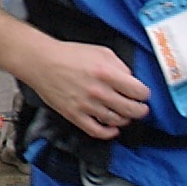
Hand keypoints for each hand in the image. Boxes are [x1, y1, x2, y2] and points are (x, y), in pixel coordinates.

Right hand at [27, 40, 149, 140]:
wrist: (42, 62)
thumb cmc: (69, 55)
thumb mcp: (101, 51)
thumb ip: (120, 65)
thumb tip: (131, 79)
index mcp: (107, 73)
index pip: (138, 92)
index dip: (144, 95)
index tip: (143, 95)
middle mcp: (99, 91)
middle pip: (131, 110)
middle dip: (140, 110)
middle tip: (141, 109)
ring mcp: (87, 105)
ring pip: (116, 121)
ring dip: (125, 120)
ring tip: (125, 116)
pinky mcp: (75, 115)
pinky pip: (97, 131)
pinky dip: (108, 133)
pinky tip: (112, 129)